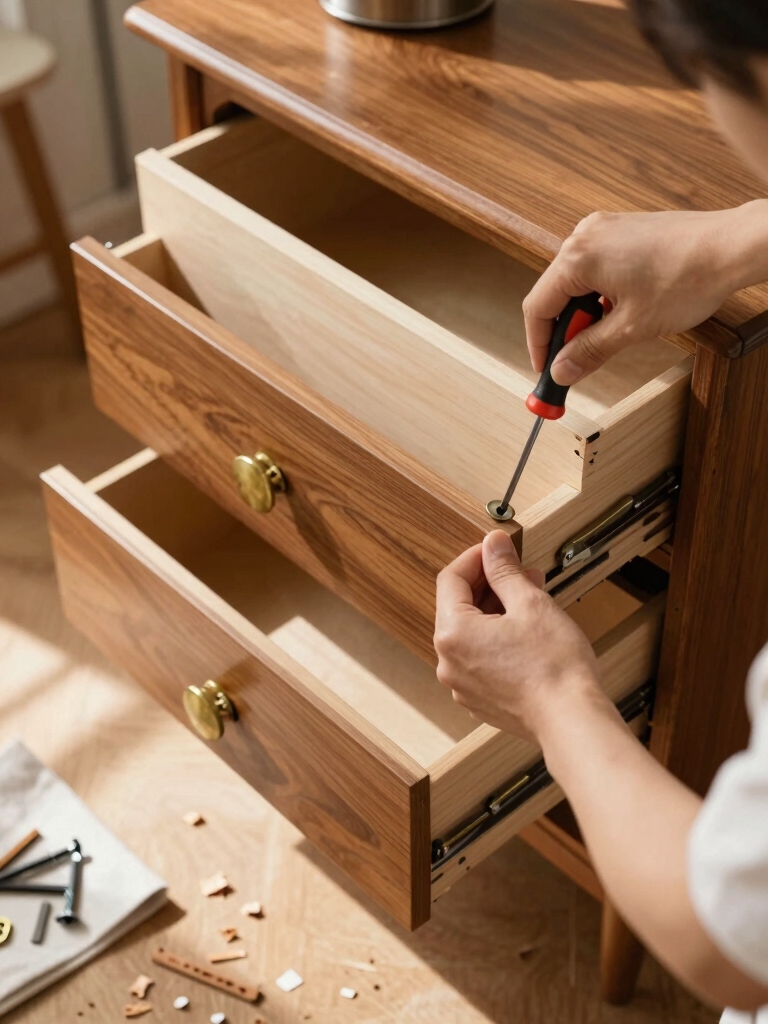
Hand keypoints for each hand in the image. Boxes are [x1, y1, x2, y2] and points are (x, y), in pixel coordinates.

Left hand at [434, 530, 605, 743]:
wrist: (571, 722)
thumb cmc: (554, 666)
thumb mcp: (530, 603)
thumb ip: (505, 571)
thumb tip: (493, 544)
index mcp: (453, 633)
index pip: (451, 579)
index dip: (476, 558)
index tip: (497, 549)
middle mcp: (449, 662)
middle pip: (459, 607)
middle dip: (491, 585)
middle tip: (522, 573)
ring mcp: (462, 685)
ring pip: (472, 634)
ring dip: (496, 612)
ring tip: (531, 601)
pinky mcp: (480, 700)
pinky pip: (480, 659)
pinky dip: (497, 640)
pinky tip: (527, 634)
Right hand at [523, 201, 767, 385]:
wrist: (730, 248)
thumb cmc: (688, 277)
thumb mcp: (630, 327)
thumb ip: (588, 350)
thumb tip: (562, 370)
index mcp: (578, 257)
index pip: (538, 307)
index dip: (539, 344)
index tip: (547, 369)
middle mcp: (585, 236)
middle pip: (555, 293)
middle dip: (563, 331)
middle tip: (575, 361)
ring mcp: (604, 230)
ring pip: (576, 281)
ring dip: (584, 314)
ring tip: (605, 337)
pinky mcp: (623, 230)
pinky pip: (595, 267)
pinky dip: (598, 294)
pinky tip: (618, 312)